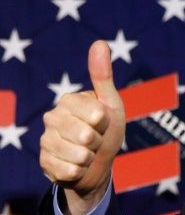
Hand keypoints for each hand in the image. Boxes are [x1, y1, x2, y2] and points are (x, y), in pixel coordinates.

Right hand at [39, 41, 124, 214]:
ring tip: (87, 153)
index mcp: (68, 101)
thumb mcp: (111, 103)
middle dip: (99, 142)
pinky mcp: (44, 163)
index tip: (102, 122)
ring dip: (89, 158)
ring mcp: (46, 141)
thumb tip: (99, 43)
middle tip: (96, 140)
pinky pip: (68, 171)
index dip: (105, 123)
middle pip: (86, 136)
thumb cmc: (107, 130)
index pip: (95, 115)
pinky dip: (79, 172)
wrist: (99, 163)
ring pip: (78, 155)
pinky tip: (77, 167)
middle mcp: (52, 118)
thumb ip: (103, 76)